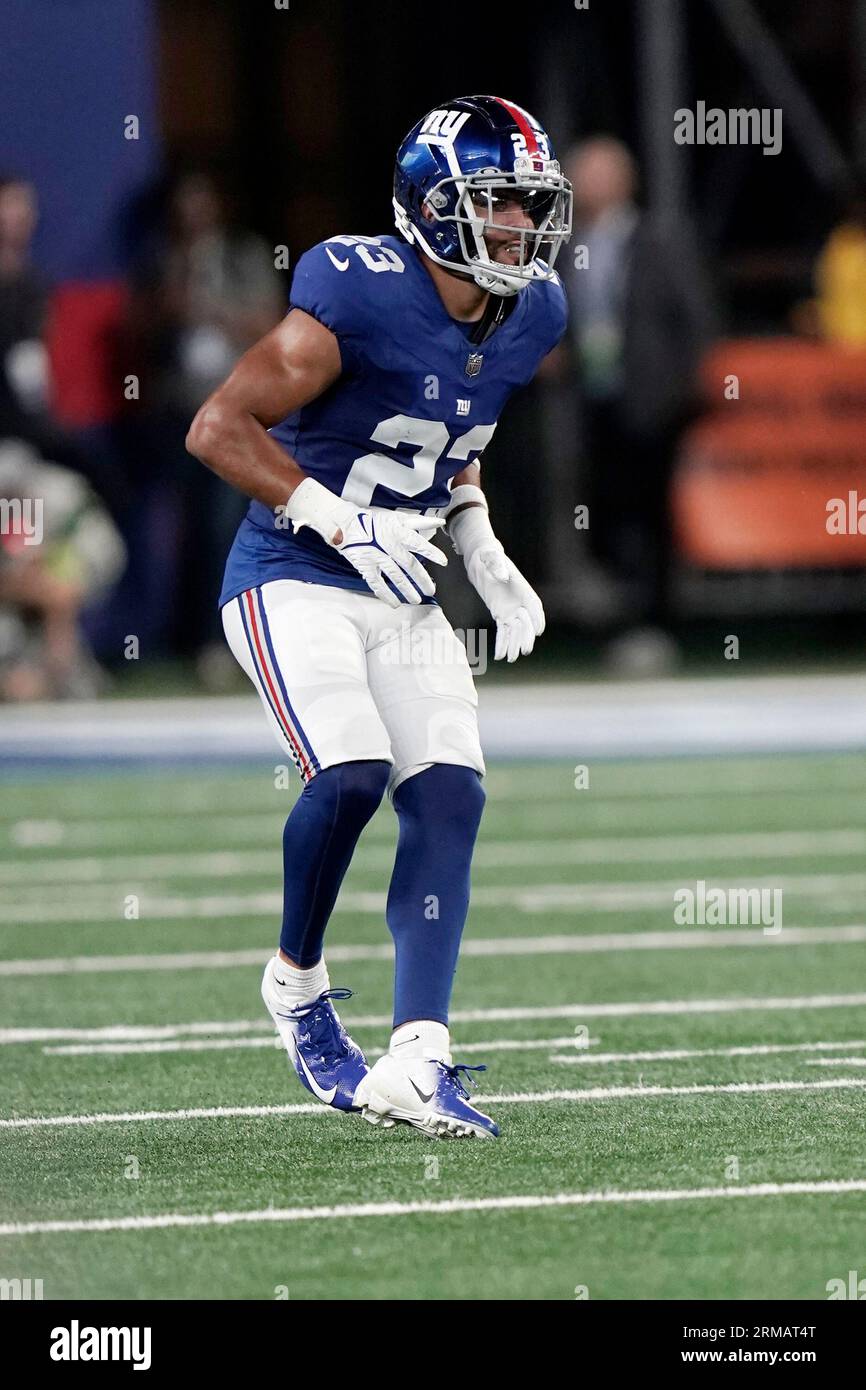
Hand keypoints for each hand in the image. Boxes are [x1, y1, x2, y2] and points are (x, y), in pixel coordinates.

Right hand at [335, 507, 446, 606]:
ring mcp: (376, 556)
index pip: (418, 543)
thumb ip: (419, 522)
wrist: (345, 523)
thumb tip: (440, 521)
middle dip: (422, 579)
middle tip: (431, 590)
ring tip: (416, 600)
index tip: (443, 562)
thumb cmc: (373, 521)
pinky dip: (386, 594)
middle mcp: (388, 545)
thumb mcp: (396, 517)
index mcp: (397, 531)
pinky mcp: (365, 565)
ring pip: (395, 576)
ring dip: (407, 590)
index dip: (431, 552)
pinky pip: (376, 583)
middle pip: (409, 564)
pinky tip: (395, 603)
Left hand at [465, 542, 544, 661]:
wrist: (481, 560)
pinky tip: (500, 655)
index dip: (537, 618)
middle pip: (527, 622)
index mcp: (522, 588)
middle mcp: (519, 601)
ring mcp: (511, 609)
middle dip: (526, 637)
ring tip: (511, 658)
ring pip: (515, 631)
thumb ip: (497, 565)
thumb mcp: (491, 557)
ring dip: (514, 644)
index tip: (538, 631)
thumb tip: (501, 577)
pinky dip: (502, 643)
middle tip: (525, 650)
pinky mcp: (501, 614)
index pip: (533, 605)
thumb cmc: (489, 556)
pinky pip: (503, 632)